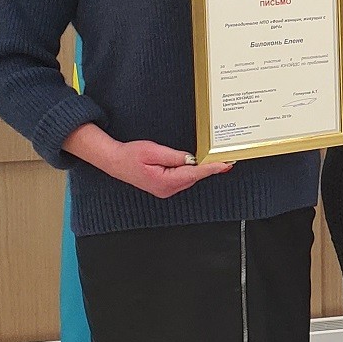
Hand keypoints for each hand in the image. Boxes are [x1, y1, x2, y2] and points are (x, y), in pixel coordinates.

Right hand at [63, 126, 232, 197]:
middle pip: (194, 177)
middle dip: (210, 168)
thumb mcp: (153, 151)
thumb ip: (175, 156)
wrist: (115, 162)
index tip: (226, 164)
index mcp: (165, 181)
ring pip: (189, 178)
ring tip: (217, 161)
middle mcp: (167, 189)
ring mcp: (166, 190)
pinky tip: (199, 165)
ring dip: (201, 170)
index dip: (212, 169)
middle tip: (227, 160)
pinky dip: (192, 172)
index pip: (194, 174)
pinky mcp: (165, 186)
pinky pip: (183, 179)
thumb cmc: (130, 155)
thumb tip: (192, 159)